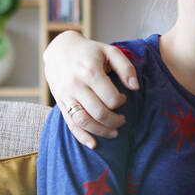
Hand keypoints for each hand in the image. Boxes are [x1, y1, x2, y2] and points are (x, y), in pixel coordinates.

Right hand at [43, 30, 138, 148]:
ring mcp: (66, 95)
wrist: (59, 49)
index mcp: (90, 71)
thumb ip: (125, 67)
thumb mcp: (109, 51)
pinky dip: (82, 137)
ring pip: (85, 121)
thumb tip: (135, 87)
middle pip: (99, 113)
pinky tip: (93, 144)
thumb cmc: (89, 51)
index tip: (122, 98)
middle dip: (115, 121)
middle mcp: (76, 85)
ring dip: (101, 131)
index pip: (111, 98)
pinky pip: (70, 124)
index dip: (121, 101)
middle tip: (123, 120)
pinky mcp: (60, 103)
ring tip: (114, 133)